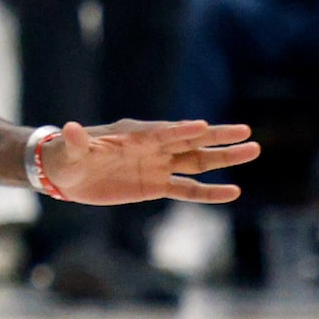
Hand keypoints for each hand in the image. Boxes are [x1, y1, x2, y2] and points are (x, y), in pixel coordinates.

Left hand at [32, 119, 258, 204]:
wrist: (64, 174)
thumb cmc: (65, 155)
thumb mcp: (69, 149)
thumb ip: (76, 141)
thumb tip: (70, 128)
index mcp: (133, 134)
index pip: (161, 132)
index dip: (180, 130)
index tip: (202, 126)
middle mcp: (152, 147)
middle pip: (189, 141)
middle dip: (216, 137)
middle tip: (246, 131)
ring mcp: (157, 165)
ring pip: (196, 162)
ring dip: (223, 159)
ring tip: (253, 151)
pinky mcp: (156, 185)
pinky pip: (187, 190)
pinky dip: (209, 192)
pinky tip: (233, 192)